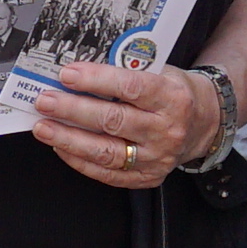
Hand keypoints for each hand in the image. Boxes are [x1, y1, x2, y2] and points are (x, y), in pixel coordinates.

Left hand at [23, 50, 214, 188]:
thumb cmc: (174, 93)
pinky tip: (61, 147)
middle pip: (113, 121)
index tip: (67, 75)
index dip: (96, 81)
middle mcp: (167, 130)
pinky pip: (107, 173)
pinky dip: (80, 160)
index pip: (130, 87)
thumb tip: (80, 71)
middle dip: (73, 110)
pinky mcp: (147, 177)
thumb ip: (127, 70)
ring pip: (106, 152)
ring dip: (69, 139)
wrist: (203, 123)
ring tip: (44, 127)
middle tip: (45, 101)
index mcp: (172, 97)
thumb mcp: (161, 71)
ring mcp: (157, 158)